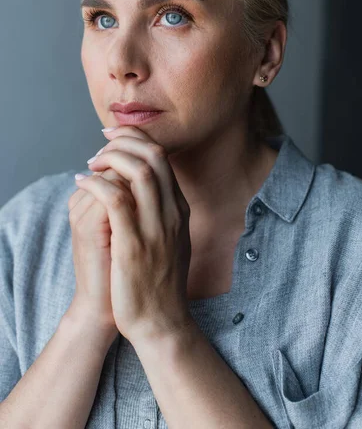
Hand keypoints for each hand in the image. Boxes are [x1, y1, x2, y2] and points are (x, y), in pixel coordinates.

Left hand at [74, 125, 192, 343]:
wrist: (162, 322)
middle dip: (124, 139)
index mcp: (180, 209)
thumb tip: (144, 187)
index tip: (114, 136)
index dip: (136, 138)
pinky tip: (84, 182)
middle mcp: (173, 213)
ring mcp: (156, 228)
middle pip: (153, 155)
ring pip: (138, 171)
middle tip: (101, 142)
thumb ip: (163, 212)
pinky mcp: (134, 245)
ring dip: (110, 158)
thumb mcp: (172, 240)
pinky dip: (98, 183)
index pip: (162, 158)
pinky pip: (116, 199)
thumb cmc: (160, 282)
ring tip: (91, 164)